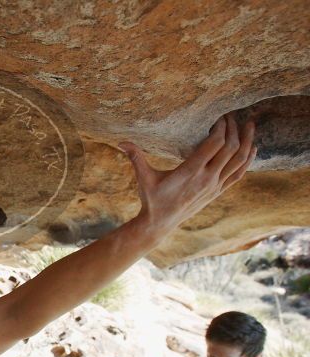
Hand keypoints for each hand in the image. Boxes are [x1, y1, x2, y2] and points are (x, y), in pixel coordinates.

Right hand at [119, 113, 255, 237]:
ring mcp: (214, 186)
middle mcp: (206, 178)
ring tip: (250, 125)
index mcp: (190, 171)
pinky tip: (252, 147)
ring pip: (240, 160)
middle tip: (230, 116)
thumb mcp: (143, 178)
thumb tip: (120, 142)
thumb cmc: (151, 199)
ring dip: (247, 141)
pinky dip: (248, 159)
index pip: (214, 144)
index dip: (220, 127)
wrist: (160, 224)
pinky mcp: (218, 191)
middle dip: (234, 129)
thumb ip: (135, 157)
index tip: (218, 116)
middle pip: (231, 148)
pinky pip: (240, 173)